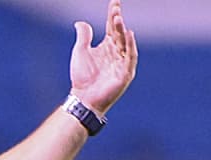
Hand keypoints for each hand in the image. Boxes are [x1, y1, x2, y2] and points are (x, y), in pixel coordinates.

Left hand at [69, 0, 137, 114]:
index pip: (112, 27)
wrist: (83, 98)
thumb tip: (81, 23)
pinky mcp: (125, 73)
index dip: (113, 14)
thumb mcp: (80, 52)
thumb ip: (84, 37)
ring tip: (117, 18)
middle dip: (117, 20)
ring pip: (124, 42)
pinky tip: (128, 34)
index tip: (115, 2)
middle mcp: (117, 52)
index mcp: (107, 47)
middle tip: (115, 9)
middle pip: (119, 32)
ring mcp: (122, 62)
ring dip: (122, 30)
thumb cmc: (82, 77)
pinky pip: (130, 57)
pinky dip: (130, 45)